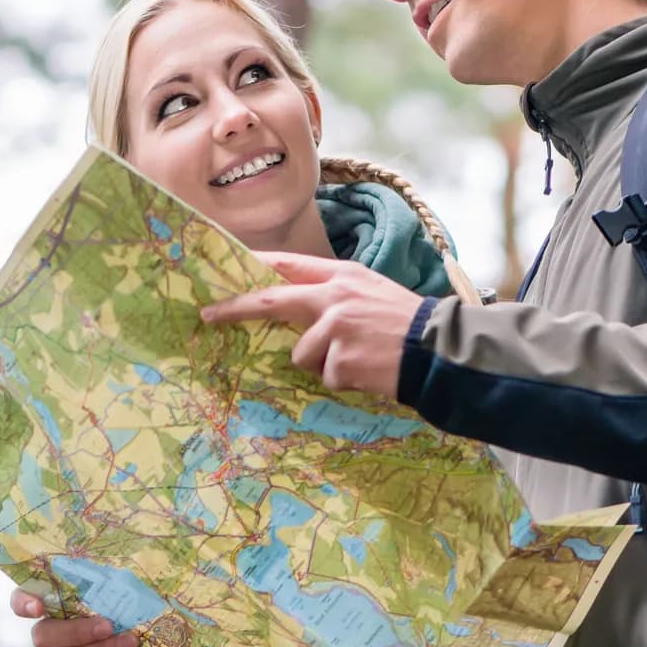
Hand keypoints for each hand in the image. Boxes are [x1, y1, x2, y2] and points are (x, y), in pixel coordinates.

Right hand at [10, 588, 151, 646]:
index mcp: (66, 613)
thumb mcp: (137, 600)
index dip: (23, 602)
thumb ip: (121, 582)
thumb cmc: (146, 628)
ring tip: (131, 644)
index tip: (38, 606)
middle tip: (108, 625)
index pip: (25, 603)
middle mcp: (59, 642)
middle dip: (75, 630)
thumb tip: (127, 554)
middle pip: (41, 636)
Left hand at [201, 251, 425, 397]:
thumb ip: (334, 296)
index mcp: (342, 276)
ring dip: (323, 364)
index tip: (226, 268)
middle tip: (207, 315)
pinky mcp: (340, 359)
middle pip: (271, 300)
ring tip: (358, 359)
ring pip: (302, 354)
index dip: (256, 266)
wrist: (439, 350)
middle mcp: (334, 296)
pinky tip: (368, 372)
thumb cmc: (406, 324)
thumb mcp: (371, 293)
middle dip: (235, 308)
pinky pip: (326, 377)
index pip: (289, 264)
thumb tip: (295, 309)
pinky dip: (344, 381)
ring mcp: (336, 327)